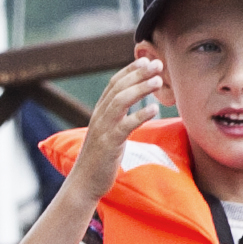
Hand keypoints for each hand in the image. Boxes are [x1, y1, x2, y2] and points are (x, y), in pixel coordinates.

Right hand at [73, 56, 170, 178]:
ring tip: (158, 80)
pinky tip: (153, 109)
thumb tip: (134, 109)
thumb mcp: (108, 133)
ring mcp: (103, 129)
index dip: (130, 70)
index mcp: (100, 112)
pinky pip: (125, 125)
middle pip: (118, 87)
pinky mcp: (109, 144)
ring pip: (120, 101)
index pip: (114, 83)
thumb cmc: (100, 159)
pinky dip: (139, 115)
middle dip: (138, 73)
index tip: (147, 60)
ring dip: (140, 88)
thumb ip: (118, 119)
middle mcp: (99, 116)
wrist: (84, 183)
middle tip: (157, 63)